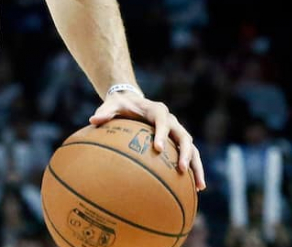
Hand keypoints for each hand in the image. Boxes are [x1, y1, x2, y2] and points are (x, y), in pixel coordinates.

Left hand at [90, 91, 205, 189]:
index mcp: (157, 110)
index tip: (158, 148)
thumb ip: (105, 112)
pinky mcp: (177, 141)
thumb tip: (92, 120)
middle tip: (181, 168)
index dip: (161, 133)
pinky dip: (193, 170)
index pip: (162, 120)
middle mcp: (171, 120)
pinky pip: (189, 155)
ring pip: (191, 148)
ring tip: (199, 186)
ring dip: (196, 166)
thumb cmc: (120, 105)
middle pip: (184, 136)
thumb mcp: (111, 105)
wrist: (132, 101)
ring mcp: (176, 131)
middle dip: (184, 152)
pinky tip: (195, 189)